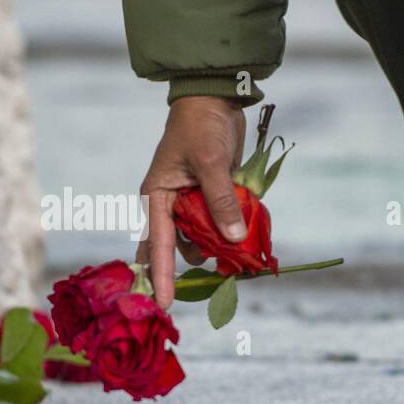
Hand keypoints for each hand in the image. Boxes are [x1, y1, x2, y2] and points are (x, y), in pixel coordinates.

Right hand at [137, 95, 246, 308]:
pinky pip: (217, 224)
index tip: (164, 304)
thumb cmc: (202, 127)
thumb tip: (234, 239)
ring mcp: (189, 203)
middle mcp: (169, 205)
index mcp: (157, 197)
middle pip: (180, 247)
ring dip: (220, 246)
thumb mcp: (211, 164)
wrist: (214, 99)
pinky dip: (230, 230)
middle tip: (225, 271)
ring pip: (202, 238)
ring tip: (243, 248)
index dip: (162, 275)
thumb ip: (221, 202)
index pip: (157, 244)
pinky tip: (247, 232)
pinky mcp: (208, 198)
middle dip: (198, 262)